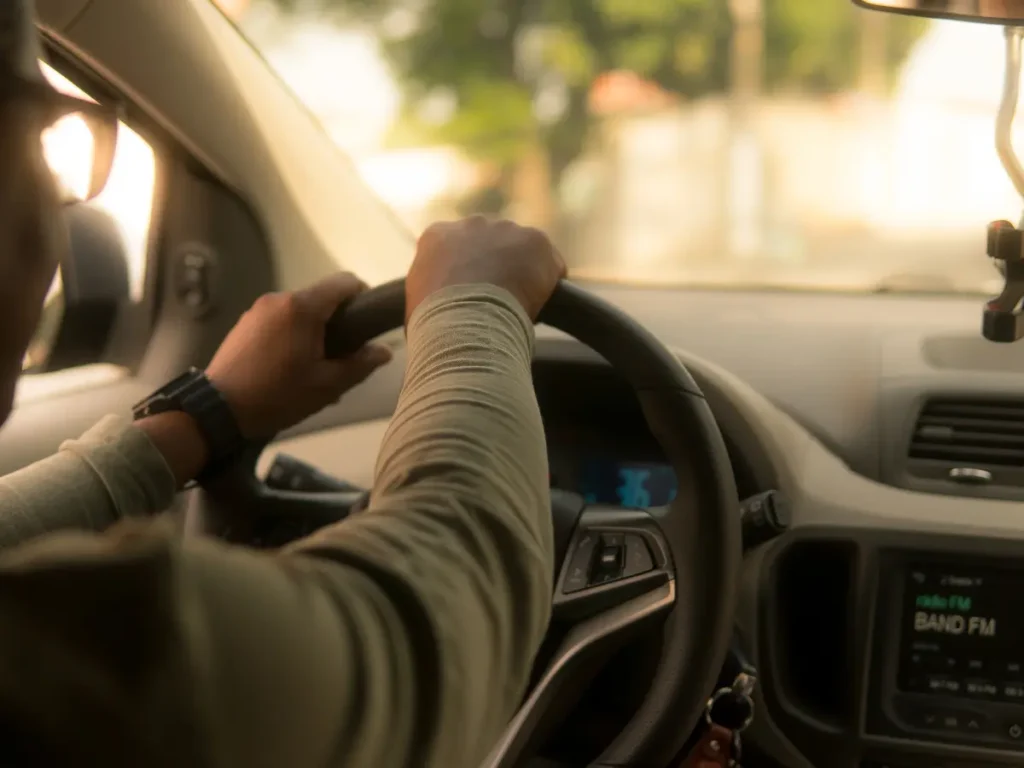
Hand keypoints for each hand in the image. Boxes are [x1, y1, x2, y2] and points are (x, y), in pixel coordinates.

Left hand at [206, 273, 391, 438]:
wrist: (219, 409)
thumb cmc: (278, 395)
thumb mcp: (327, 385)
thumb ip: (360, 364)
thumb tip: (385, 351)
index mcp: (303, 307)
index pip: (345, 282)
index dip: (363, 297)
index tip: (367, 322)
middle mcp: (280, 298)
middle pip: (321, 297)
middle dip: (337, 320)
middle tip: (343, 355)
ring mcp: (258, 309)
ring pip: (299, 310)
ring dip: (313, 329)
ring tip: (314, 365)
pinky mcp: (245, 322)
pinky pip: (279, 319)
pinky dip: (291, 333)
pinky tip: (288, 365)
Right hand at [405, 215, 565, 322]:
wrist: (464, 321)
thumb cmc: (434, 324)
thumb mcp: (417, 304)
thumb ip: (428, 294)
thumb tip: (433, 312)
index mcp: (437, 236)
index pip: (457, 249)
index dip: (467, 273)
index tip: (471, 296)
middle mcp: (471, 223)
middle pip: (492, 244)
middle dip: (497, 267)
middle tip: (498, 301)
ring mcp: (506, 229)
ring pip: (523, 251)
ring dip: (524, 273)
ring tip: (519, 307)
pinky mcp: (536, 240)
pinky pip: (551, 264)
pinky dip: (550, 284)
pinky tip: (540, 305)